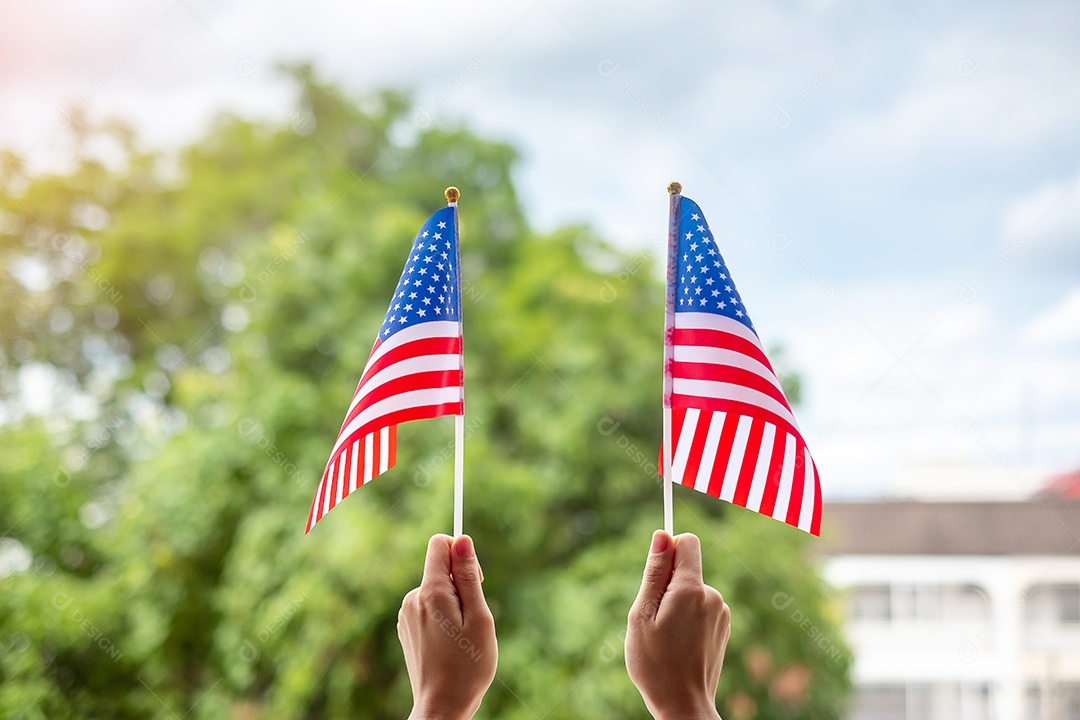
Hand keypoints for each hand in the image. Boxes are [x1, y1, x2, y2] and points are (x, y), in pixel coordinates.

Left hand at [398, 534, 496, 719]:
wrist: (442, 707)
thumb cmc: (468, 666)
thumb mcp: (479, 618)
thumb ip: (469, 577)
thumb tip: (462, 539)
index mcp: (432, 592)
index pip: (439, 544)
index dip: (461, 553)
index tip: (475, 580)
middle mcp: (413, 598)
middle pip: (439, 567)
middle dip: (460, 582)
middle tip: (473, 618)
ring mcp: (406, 613)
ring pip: (436, 589)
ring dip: (452, 603)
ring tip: (461, 636)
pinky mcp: (406, 626)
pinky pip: (428, 606)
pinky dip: (442, 616)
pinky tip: (449, 642)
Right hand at [625, 531, 730, 719]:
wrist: (683, 706)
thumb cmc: (654, 663)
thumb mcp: (642, 614)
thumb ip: (654, 572)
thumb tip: (662, 534)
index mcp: (691, 590)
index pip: (687, 542)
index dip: (668, 550)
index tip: (655, 573)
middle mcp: (712, 597)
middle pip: (688, 568)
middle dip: (668, 584)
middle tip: (654, 619)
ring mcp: (721, 613)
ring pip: (692, 590)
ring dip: (677, 604)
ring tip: (667, 636)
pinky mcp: (723, 627)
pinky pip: (701, 607)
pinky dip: (688, 618)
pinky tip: (680, 643)